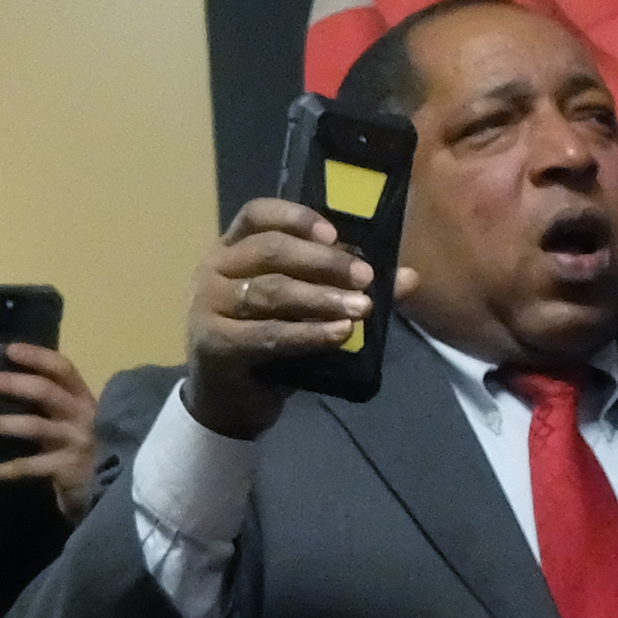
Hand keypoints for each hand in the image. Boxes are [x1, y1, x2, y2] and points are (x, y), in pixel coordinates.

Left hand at [0, 342, 101, 518]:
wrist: (117, 486)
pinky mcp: (67, 468)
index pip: (62, 369)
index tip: (9, 350)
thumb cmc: (85, 446)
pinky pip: (28, 467)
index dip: (37, 356)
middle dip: (9, 383)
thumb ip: (52, 403)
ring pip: (33, 427)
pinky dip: (2, 471)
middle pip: (43, 391)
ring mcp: (75, 441)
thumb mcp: (75, 419)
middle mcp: (82, 415)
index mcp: (83, 398)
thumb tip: (5, 382)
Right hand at [188, 198, 413, 439]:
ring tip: (361, 308)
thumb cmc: (265, 345)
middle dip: (323, 262)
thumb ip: (347, 288)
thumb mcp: (303, 310)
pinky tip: (340, 334)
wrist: (227, 402)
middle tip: (366, 277)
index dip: (295, 217)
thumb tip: (409, 277)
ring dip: (321, 298)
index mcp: (231, 249)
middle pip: (270, 251)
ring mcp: (208, 307)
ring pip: (271, 292)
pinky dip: (308, 333)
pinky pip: (268, 334)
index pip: (256, 215)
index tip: (334, 234)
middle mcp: (214, 270)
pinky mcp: (215, 344)